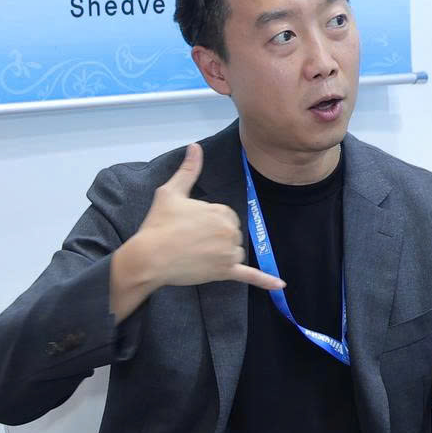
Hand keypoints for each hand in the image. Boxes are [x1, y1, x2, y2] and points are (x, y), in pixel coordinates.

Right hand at [122, 143, 285, 295]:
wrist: (149, 257)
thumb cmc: (159, 224)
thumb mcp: (171, 192)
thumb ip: (188, 170)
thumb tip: (195, 146)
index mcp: (221, 211)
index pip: (226, 216)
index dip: (208, 221)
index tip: (189, 226)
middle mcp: (230, 231)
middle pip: (232, 233)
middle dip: (215, 237)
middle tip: (189, 240)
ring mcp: (229, 253)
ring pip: (235, 252)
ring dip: (222, 254)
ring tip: (197, 254)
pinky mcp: (225, 272)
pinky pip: (249, 276)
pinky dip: (266, 280)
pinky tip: (281, 286)